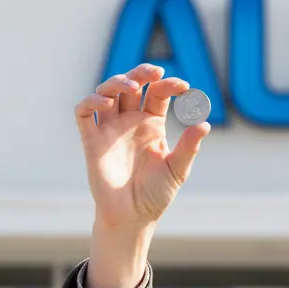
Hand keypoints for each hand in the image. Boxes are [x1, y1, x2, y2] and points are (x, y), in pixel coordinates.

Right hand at [73, 62, 210, 229]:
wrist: (133, 216)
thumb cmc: (156, 194)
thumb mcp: (177, 170)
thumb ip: (189, 147)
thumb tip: (205, 124)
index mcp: (151, 124)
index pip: (157, 94)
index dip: (168, 85)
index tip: (184, 87)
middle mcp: (130, 122)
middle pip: (131, 85)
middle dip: (141, 73)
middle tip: (155, 71)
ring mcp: (110, 128)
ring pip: (107, 92)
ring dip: (117, 82)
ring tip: (132, 85)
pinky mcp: (91, 139)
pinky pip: (84, 112)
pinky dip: (91, 101)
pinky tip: (106, 102)